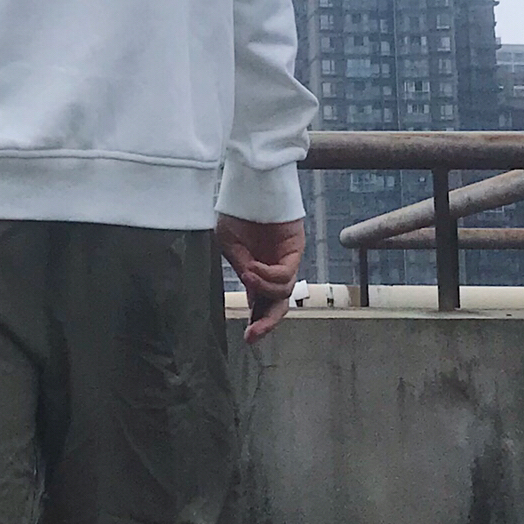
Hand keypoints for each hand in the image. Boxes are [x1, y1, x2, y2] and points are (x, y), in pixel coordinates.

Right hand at [215, 213, 304, 344]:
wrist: (250, 186)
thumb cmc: (237, 211)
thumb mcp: (228, 244)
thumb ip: (240, 266)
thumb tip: (250, 286)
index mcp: (257, 273)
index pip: (263, 304)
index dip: (258, 322)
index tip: (247, 338)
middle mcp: (274, 270)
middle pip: (278, 306)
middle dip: (267, 322)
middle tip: (253, 334)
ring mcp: (286, 260)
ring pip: (283, 292)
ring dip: (262, 287)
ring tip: (247, 273)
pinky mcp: (295, 249)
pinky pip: (285, 274)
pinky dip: (268, 276)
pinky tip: (253, 268)